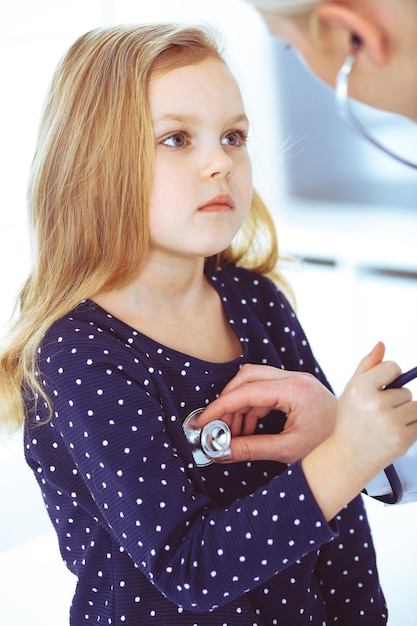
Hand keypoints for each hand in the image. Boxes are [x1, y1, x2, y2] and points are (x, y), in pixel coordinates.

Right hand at [197, 363, 336, 462]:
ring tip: (232, 434)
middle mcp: (296, 379)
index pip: (247, 391)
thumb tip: (220, 452)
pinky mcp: (297, 388)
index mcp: (297, 391)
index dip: (221, 406)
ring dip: (239, 406)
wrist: (358, 446)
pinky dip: (251, 408)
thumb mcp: (288, 451)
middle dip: (227, 402)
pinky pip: (265, 391)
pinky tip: (246, 430)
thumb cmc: (330, 449)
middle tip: (216, 427)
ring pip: (254, 382)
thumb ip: (250, 449)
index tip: (204, 421)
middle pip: (247, 377)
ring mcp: (297, 381)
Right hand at [302, 342, 416, 520]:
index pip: (393, 367)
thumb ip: (367, 366)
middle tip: (378, 414)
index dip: (391, 377)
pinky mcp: (403, 438)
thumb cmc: (349, 421)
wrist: (348, 457)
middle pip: (405, 391)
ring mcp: (390, 422)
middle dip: (396, 401)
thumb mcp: (351, 390)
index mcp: (360, 387)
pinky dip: (410, 427)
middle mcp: (374, 403)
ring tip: (386, 424)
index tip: (382, 388)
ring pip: (415, 406)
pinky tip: (393, 433)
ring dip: (405, 414)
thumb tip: (381, 345)